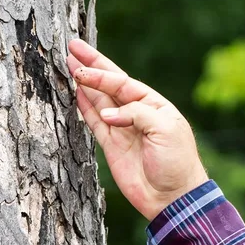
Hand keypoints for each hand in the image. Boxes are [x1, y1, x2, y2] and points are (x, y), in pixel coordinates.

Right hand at [67, 39, 208, 220]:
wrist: (172, 196)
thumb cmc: (176, 161)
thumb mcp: (164, 129)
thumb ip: (136, 114)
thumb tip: (108, 115)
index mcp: (153, 104)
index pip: (122, 82)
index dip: (101, 72)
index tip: (81, 65)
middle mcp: (136, 112)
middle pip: (108, 84)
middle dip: (91, 66)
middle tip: (71, 48)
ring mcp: (122, 128)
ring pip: (98, 101)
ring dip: (84, 84)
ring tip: (68, 65)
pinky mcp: (111, 145)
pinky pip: (94, 122)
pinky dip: (84, 108)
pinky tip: (75, 93)